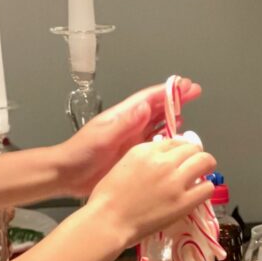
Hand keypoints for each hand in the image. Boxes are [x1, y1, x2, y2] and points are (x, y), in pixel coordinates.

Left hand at [56, 79, 201, 197]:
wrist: (67, 175)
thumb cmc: (80, 153)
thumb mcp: (103, 137)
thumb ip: (125, 123)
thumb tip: (146, 106)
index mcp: (121, 117)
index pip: (148, 99)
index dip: (168, 91)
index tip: (186, 84)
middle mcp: (128, 125)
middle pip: (156, 108)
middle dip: (175, 99)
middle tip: (194, 92)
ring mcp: (130, 140)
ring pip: (156, 124)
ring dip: (171, 118)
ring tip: (188, 113)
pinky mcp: (131, 155)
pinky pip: (153, 143)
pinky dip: (165, 139)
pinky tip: (175, 141)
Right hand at [87, 138, 215, 246]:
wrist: (108, 220)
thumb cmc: (107, 196)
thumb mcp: (123, 165)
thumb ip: (144, 159)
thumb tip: (163, 159)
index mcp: (145, 150)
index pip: (175, 141)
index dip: (180, 149)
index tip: (180, 158)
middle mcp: (163, 161)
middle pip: (194, 148)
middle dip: (196, 156)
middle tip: (193, 166)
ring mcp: (175, 181)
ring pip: (206, 162)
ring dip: (205, 168)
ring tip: (199, 177)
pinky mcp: (184, 202)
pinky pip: (207, 187)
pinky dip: (205, 188)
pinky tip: (197, 193)